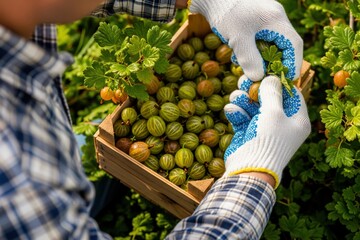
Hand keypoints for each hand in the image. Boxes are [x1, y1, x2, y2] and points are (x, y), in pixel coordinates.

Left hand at [188, 0, 302, 80]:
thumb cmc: (226, 13)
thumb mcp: (238, 40)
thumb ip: (250, 60)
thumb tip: (258, 78)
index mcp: (276, 20)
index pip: (294, 45)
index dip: (293, 64)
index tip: (287, 79)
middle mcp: (275, 16)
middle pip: (284, 44)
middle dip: (276, 62)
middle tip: (266, 77)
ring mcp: (265, 16)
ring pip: (271, 42)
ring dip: (262, 57)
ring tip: (249, 66)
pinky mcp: (254, 17)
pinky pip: (260, 37)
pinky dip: (253, 49)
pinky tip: (239, 54)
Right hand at [223, 76, 310, 187]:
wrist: (249, 169)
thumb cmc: (268, 140)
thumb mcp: (273, 113)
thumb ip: (272, 92)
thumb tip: (272, 77)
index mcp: (297, 120)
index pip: (291, 94)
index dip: (278, 82)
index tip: (266, 71)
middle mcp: (282, 123)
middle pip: (269, 98)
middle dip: (255, 89)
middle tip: (245, 81)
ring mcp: (264, 128)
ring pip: (253, 105)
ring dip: (243, 100)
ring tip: (236, 97)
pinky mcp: (248, 132)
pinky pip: (243, 116)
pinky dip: (237, 112)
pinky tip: (232, 110)